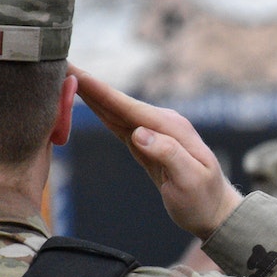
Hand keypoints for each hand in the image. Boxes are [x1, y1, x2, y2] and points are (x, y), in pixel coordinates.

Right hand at [70, 65, 241, 238]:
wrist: (214, 212)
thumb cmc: (203, 199)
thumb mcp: (189, 180)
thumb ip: (167, 154)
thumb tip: (139, 133)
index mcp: (171, 129)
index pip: (129, 107)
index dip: (101, 91)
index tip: (78, 73)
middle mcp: (162, 124)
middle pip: (118, 102)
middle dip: (90, 85)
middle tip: (62, 64)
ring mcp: (154, 132)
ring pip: (116, 110)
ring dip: (92, 94)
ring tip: (67, 77)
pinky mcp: (146, 144)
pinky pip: (119, 124)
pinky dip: (101, 111)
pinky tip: (87, 101)